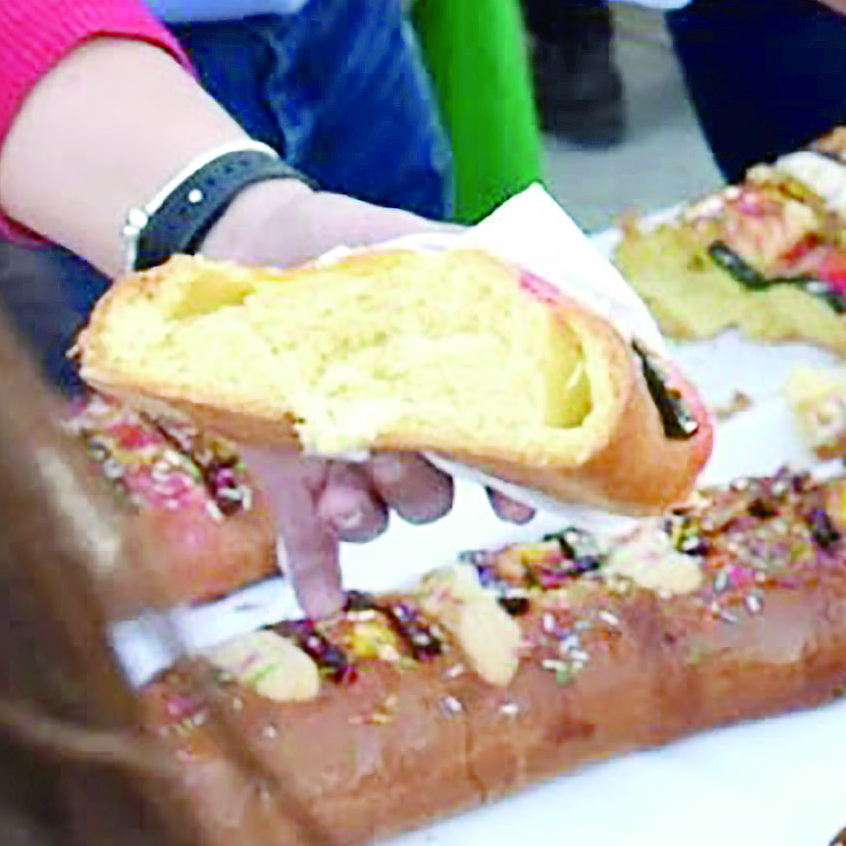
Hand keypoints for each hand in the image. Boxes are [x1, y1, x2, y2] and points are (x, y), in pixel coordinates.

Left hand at [198, 181, 511, 617]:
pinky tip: (323, 604)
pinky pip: (307, 540)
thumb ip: (506, 283)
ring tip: (339, 481)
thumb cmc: (363, 247)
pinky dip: (317, 574)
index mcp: (455, 390)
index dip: (517, 485)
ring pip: (377, 517)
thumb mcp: (442, 255)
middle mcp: (411, 434)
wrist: (264, 240)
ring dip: (364, 513)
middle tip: (394, 447)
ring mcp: (350, 456)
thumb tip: (581, 305)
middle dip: (420, 485)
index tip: (519, 500)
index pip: (502, 452)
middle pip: (436, 493)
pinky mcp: (289, 471)